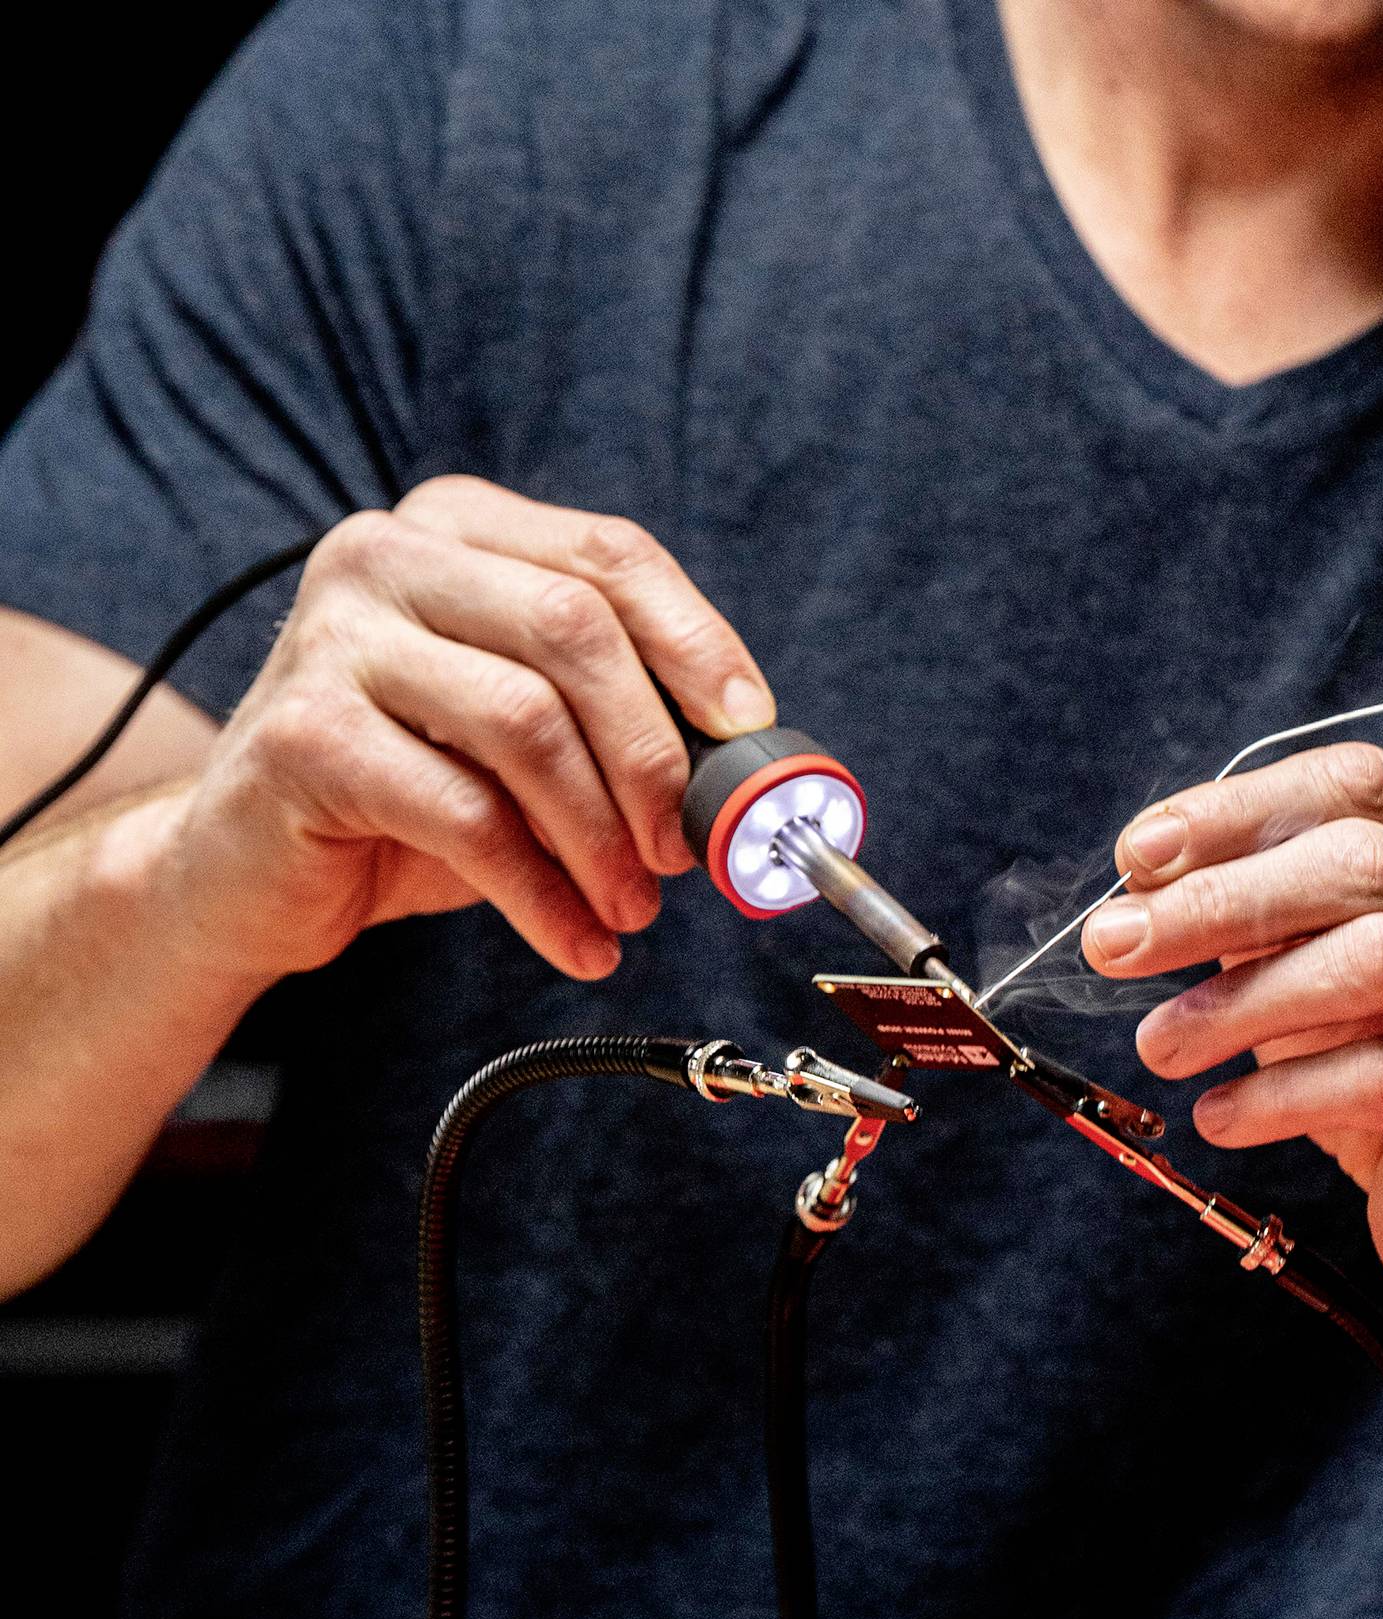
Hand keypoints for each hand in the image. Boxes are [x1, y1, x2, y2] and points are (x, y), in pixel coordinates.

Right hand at [165, 477, 774, 981]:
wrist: (248, 867)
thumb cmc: (408, 794)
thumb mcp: (523, 736)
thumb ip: (616, 720)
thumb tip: (745, 772)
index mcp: (458, 528)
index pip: (610, 555)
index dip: (698, 643)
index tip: (749, 730)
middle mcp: (387, 555)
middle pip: (575, 630)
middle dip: (654, 754)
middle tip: (685, 848)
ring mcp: (334, 637)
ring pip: (526, 722)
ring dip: (602, 836)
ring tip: (630, 907)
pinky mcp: (304, 735)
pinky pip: (466, 816)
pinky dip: (543, 895)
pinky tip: (576, 939)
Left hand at [1080, 742, 1382, 1326]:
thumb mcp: (1332, 964)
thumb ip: (1269, 905)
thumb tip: (1143, 879)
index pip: (1359, 786)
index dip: (1236, 813)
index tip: (1132, 858)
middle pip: (1366, 866)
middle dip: (1218, 902)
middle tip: (1111, 947)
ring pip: (1380, 963)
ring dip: (1240, 1002)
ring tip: (1158, 1046)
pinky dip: (1281, 1094)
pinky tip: (1219, 1117)